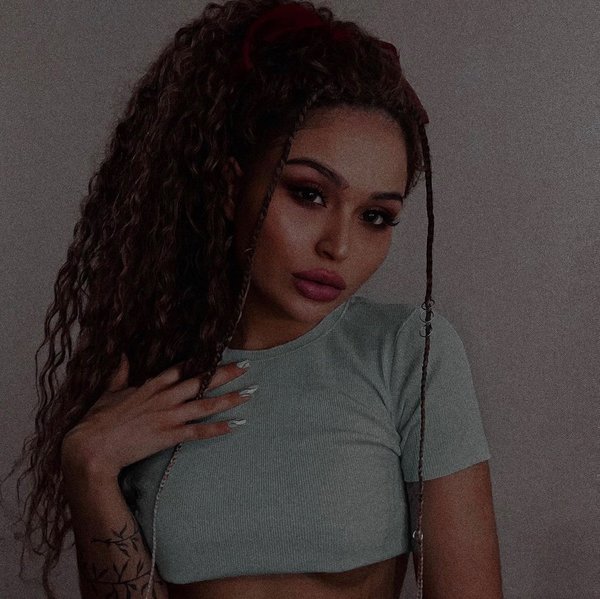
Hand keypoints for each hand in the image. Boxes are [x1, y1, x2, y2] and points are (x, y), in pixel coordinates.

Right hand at [60, 355, 253, 478]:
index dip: (203, 360)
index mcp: (151, 386)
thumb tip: (122, 356)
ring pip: (206, 404)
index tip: (221, 353)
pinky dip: (219, 429)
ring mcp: (168, 417)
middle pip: (201, 381)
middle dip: (226, 373)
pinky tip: (236, 424)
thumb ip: (120, 374)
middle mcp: (164, 398)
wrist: (91, 447)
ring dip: (230, 398)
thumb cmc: (97, 420)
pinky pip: (199, 432)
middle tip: (247, 365)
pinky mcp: (169, 436)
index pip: (182, 368)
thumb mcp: (109, 392)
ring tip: (250, 392)